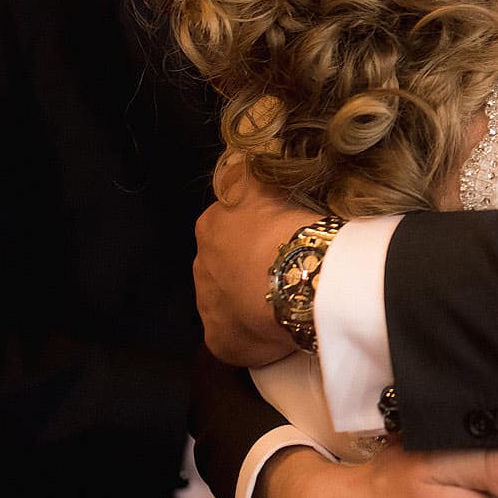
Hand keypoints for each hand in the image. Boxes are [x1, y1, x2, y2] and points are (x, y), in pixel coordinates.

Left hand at [193, 156, 314, 364]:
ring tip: (286, 301)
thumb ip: (248, 171)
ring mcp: (207, 306)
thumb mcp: (265, 180)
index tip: (281, 238)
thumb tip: (241, 157)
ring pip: (229, 302)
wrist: (297, 274)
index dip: (257, 233)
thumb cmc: (285, 222)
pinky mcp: (219, 340)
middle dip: (249, 268)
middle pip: (226, 266)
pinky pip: (237, 337)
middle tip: (285, 269)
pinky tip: (278, 330)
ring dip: (249, 301)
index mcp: (210, 226)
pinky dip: (254, 334)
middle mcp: (200, 265)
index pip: (229, 228)